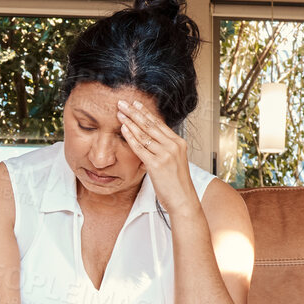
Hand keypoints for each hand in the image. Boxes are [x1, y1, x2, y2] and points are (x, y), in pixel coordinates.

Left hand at [115, 99, 196, 214]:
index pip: (159, 124)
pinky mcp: (157, 164)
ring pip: (144, 134)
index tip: (136, 104)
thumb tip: (151, 142)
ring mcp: (165, 154)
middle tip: (123, 102)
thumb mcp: (174, 162)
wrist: (183, 200)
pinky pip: (140, 147)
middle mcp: (173, 145)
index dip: (146, 113)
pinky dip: (130, 137)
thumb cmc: (176, 184)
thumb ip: (164, 150)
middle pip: (151, 125)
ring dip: (130, 121)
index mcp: (178, 143)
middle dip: (135, 112)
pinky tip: (123, 128)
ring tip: (120, 112)